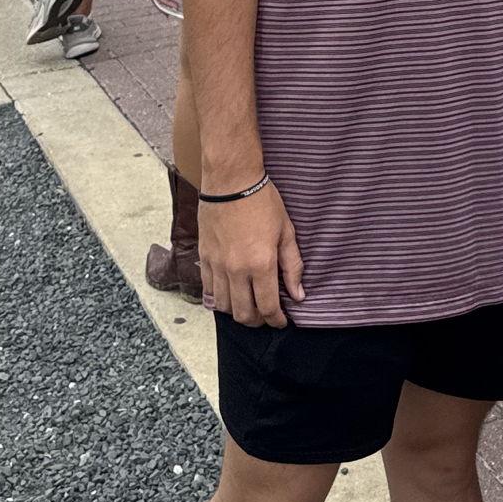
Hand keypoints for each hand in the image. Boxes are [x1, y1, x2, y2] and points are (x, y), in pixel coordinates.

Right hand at [199, 180, 304, 327]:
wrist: (231, 180)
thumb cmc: (262, 201)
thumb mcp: (285, 230)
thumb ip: (292, 265)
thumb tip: (298, 295)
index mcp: (261, 264)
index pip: (268, 307)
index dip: (277, 320)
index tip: (281, 321)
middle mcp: (237, 270)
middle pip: (244, 314)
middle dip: (258, 321)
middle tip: (266, 315)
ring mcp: (218, 265)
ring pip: (224, 306)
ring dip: (237, 311)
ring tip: (248, 304)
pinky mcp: (204, 257)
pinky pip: (208, 289)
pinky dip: (219, 298)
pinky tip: (229, 293)